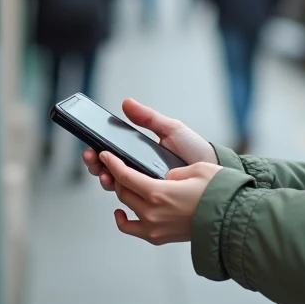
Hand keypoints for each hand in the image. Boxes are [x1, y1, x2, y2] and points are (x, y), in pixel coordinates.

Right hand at [82, 99, 216, 190]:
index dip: (98, 151)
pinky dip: (119, 192)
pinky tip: (115, 184)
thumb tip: (126, 103)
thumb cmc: (194, 149)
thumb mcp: (170, 130)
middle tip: (92, 158)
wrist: (213, 169)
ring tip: (103, 172)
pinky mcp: (153, 200)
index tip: (91, 145)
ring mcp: (145, 187)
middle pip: (109, 170)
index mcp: (140, 155)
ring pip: (115, 186)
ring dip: (103, 178)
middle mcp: (140, 172)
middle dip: (95, 164)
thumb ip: (148, 118)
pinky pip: (131, 200)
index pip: (113, 155)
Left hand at [102, 151, 221, 244]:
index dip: (112, 163)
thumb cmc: (218, 194)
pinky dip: (123, 219)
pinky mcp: (158, 237)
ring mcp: (154, 227)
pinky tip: (123, 210)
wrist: (230, 222)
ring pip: (126, 207)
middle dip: (116, 176)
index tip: (105, 155)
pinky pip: (132, 228)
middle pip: (122, 191)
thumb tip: (164, 178)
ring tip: (123, 183)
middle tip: (116, 165)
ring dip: (121, 193)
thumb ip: (173, 171)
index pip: (125, 175)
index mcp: (158, 193)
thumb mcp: (196, 169)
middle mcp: (152, 212)